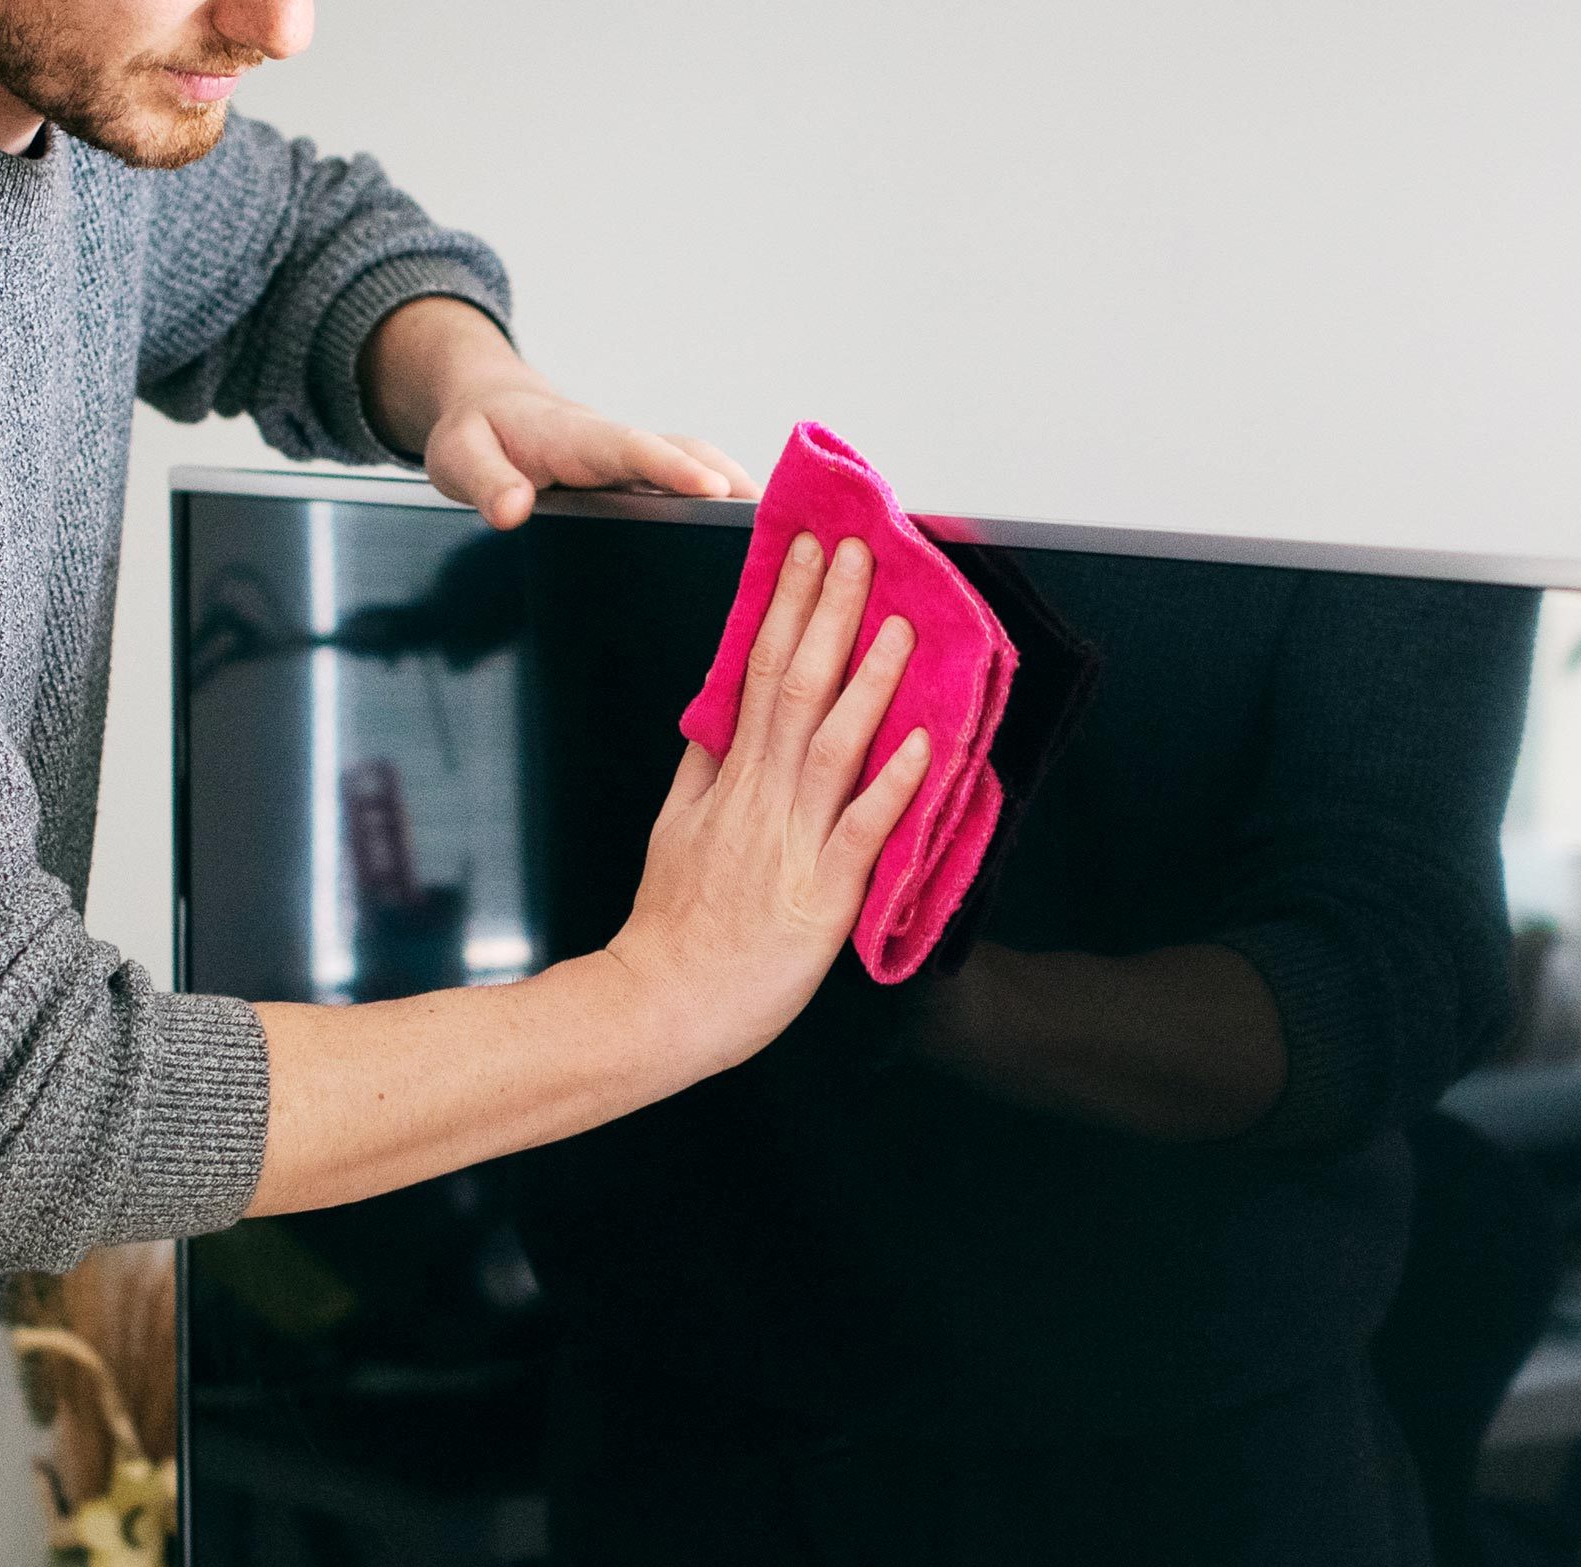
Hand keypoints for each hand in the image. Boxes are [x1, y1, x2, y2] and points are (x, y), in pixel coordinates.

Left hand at [360, 297, 759, 528]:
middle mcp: (619, 445)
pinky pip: (692, 487)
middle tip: (781, 522)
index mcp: (579, 436)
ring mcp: (636, 462)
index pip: (633, 448)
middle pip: (688, 455)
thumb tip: (514, 511)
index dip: (674, 468)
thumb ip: (485, 482)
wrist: (487, 410)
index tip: (713, 491)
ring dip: (741, 496)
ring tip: (787, 540)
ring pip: (699, 469)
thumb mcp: (459, 456)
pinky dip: (728, 505)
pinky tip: (753, 545)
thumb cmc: (475, 433)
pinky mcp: (643, 478)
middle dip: (734, 484)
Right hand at [606, 532, 929, 1074]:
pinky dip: (890, 784)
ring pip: (831, 743)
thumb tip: (717, 709)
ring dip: (867, 677)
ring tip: (896, 620)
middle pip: (794, 686)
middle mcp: (761, 797)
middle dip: (826, 610)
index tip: (802, 549)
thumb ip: (701, 767)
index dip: (783, 605)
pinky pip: (860, 829)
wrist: (661, 1006)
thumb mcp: (673, 829)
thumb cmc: (674, 928)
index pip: (756, 670)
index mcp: (729, 778)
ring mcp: (792, 842)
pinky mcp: (821, 894)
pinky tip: (919, 741)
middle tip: (853, 547)